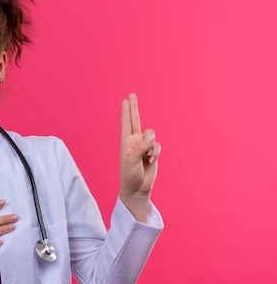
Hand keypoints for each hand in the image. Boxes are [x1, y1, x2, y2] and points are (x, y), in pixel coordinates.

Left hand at [119, 93, 161, 221]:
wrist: (138, 188)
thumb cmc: (130, 175)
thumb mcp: (132, 160)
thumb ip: (141, 146)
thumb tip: (151, 135)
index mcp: (126, 142)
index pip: (126, 123)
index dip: (126, 111)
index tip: (125, 99)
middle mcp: (134, 141)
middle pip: (136, 121)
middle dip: (134, 108)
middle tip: (132, 95)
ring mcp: (144, 146)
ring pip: (152, 135)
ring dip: (151, 145)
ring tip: (147, 156)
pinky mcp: (153, 152)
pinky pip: (158, 145)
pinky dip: (156, 152)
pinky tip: (151, 160)